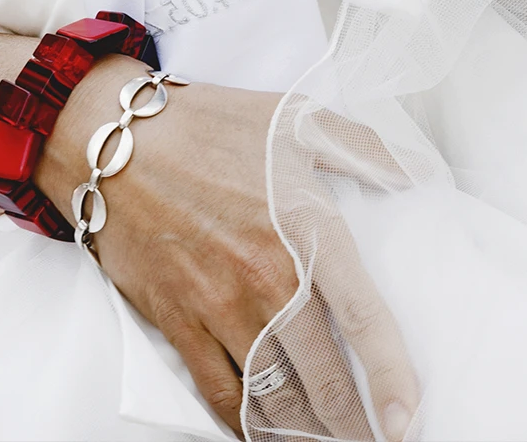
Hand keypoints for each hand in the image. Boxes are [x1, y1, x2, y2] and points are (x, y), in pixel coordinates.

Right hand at [41, 67, 417, 437]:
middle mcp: (266, 277)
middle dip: (354, 423)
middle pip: (324, 377)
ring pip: (275, 396)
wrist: (112, 140)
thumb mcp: (295, 117)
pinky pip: (219, 393)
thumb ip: (363, 149)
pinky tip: (264, 436)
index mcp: (306, 229)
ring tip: (330, 441)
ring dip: (307, 431)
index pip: (364, 317)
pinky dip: (245, 425)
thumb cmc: (205, 126)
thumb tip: (415, 173)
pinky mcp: (177, 320)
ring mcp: (218, 306)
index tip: (409, 418)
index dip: (392, 377)